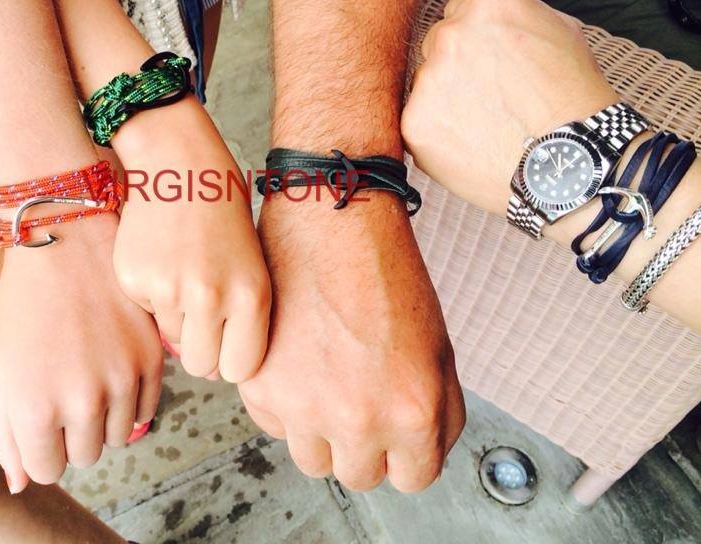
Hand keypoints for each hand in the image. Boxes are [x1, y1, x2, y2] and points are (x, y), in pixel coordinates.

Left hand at [0, 214, 162, 490]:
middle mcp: (81, 402)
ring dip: (104, 418)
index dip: (42, 447)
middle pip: (85, 456)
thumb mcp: (1, 369)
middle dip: (73, 433)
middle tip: (65, 389)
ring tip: (89, 374)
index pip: (46, 470)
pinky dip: (130, 398)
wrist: (66, 242)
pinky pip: (146, 409)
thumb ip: (6, 434)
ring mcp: (122, 381)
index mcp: (33, 409)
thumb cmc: (24, 304)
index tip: (42, 417)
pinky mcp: (152, 360)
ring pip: (119, 437)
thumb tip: (22, 483)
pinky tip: (112, 364)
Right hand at [111, 97, 270, 382]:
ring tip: (184, 272)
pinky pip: (147, 312)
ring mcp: (168, 290)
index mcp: (251, 294)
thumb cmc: (223, 212)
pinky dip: (152, 295)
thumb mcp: (250, 264)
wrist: (179, 163)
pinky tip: (161, 259)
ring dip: (177, 318)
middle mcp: (211, 297)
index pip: (241, 368)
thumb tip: (210, 365)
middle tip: (202, 316)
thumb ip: (240, 316)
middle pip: (203, 367)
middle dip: (202, 350)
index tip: (229, 345)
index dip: (232, 360)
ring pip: (172, 339)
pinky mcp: (134, 280)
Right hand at [238, 194, 464, 492]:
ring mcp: (305, 407)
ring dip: (321, 431)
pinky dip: (285, 403)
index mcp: (413, 412)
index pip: (412, 479)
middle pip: (359, 475)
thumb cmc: (385, 273)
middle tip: (359, 400)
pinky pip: (275, 425)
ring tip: (326, 380)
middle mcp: (358, 420)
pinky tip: (298, 361)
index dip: (405, 453)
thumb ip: (436, 412)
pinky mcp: (261, 387)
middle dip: (363, 445)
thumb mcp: (439, 348)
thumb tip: (420, 451)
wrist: (331, 220)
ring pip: (313, 459)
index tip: (395, 435)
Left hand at [402, 0, 617, 214]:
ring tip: (487, 125)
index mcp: (485, 4)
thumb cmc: (573, 98)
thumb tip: (492, 18)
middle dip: (458, 68)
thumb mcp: (560, 30)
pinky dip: (439, 135)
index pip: (458, 11)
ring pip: (426, 85)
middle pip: (438, 45)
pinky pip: (419, 122)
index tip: (493, 63)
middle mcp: (450, 34)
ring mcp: (428, 78)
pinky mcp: (414, 121)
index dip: (478, 41)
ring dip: (446, 101)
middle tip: (492, 98)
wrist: (569, 161)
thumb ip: (514, 16)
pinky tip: (472, 145)